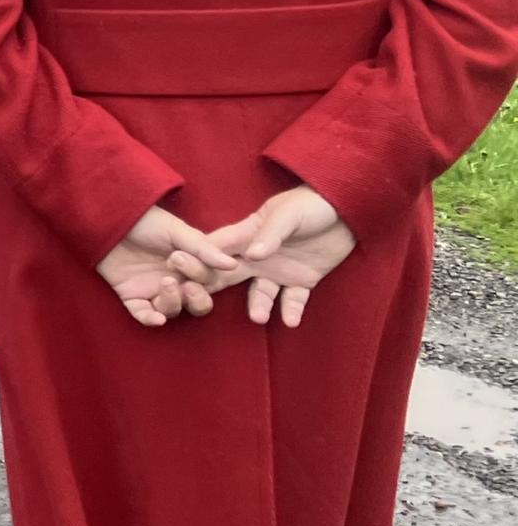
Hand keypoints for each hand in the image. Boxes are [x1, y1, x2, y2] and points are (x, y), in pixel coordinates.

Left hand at [97, 206, 242, 328]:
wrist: (109, 217)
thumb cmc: (145, 220)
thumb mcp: (176, 230)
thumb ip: (203, 249)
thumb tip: (232, 265)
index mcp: (191, 264)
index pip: (208, 281)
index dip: (202, 275)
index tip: (183, 258)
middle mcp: (176, 280)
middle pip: (197, 304)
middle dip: (197, 299)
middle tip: (187, 285)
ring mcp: (153, 290)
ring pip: (172, 310)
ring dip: (173, 301)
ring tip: (166, 282)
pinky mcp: (131, 296)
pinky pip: (143, 315)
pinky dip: (150, 319)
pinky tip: (156, 318)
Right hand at [206, 187, 354, 327]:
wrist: (348, 210)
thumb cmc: (312, 204)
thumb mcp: (289, 214)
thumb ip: (271, 234)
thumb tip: (251, 255)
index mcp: (248, 234)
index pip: (216, 248)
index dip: (197, 259)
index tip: (178, 273)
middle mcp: (257, 256)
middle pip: (227, 274)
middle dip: (212, 287)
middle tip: (199, 303)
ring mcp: (279, 269)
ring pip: (261, 293)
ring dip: (258, 306)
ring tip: (258, 318)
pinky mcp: (302, 280)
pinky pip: (293, 299)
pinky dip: (290, 310)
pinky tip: (290, 321)